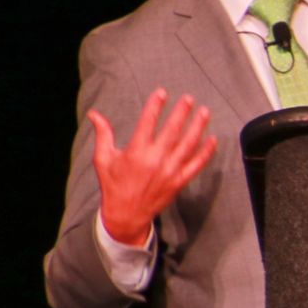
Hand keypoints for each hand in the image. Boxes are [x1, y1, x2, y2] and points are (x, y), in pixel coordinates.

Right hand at [87, 89, 217, 246]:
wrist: (126, 215)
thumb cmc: (114, 185)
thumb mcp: (103, 160)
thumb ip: (103, 135)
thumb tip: (94, 114)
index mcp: (136, 152)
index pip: (148, 122)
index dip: (155, 106)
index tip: (162, 92)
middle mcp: (155, 160)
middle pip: (172, 130)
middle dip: (181, 112)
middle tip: (189, 98)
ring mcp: (170, 171)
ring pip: (188, 145)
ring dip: (197, 127)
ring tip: (204, 112)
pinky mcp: (179, 182)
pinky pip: (196, 164)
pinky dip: (206, 152)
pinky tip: (213, 139)